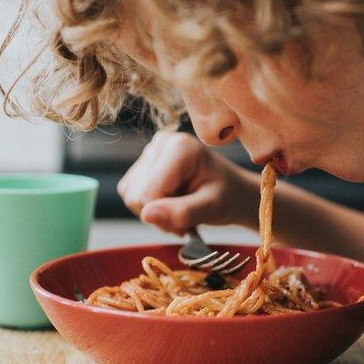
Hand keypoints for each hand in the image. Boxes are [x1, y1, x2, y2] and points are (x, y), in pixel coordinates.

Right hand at [117, 130, 259, 234]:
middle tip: (188, 215)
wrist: (233, 191)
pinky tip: (172, 202)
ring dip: (156, 211)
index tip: (189, 221)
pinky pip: (130, 194)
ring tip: (182, 207)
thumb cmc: (228, 197)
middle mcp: (161, 142)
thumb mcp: (212, 208)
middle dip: (161, 214)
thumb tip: (147, 215)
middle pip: (137, 195)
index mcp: (180, 147)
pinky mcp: (143, 163)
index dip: (165, 216)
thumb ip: (182, 212)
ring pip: (131, 196)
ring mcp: (150, 151)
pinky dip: (150, 206)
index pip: (149, 193)